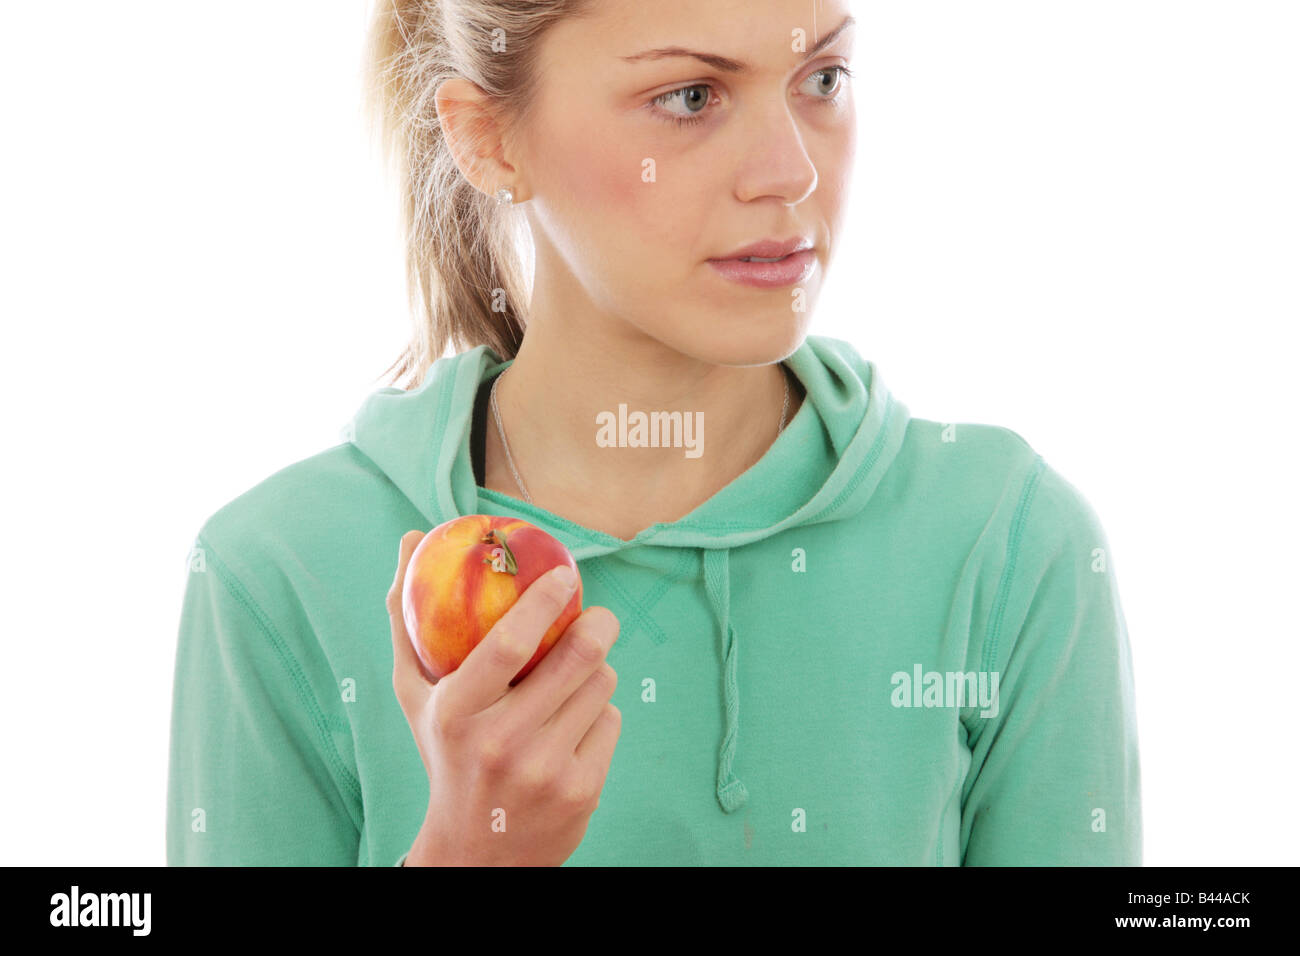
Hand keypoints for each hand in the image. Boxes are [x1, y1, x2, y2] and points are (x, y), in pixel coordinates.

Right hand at [387, 530, 621, 865]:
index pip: (509, 643)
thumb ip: (408, 619)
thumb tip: (411, 540)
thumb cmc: (446, 754)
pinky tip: (572, 730)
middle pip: (578, 656)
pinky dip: (598, 715)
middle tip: (596, 617)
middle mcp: (502, 743)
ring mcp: (546, 770)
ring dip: (592, 674)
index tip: (565, 575)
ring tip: (569, 685)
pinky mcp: (583, 791)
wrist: (473, 853)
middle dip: (597, 626)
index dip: (543, 600)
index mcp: (457, 712)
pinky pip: (611, 720)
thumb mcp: (417, 696)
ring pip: (601, 684)